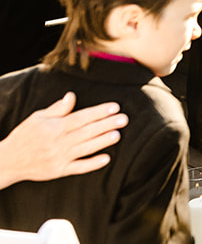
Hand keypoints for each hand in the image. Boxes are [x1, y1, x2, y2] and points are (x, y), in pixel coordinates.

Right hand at [0, 92, 125, 189]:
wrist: (8, 161)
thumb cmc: (24, 136)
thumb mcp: (38, 118)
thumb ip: (58, 109)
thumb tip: (72, 96)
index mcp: (54, 127)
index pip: (81, 118)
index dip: (99, 112)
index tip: (115, 107)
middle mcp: (57, 143)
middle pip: (86, 132)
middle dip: (106, 125)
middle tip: (124, 119)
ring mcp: (58, 158)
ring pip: (85, 148)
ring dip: (102, 142)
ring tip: (118, 135)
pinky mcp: (58, 171)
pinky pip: (78, 168)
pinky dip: (92, 164)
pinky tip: (106, 159)